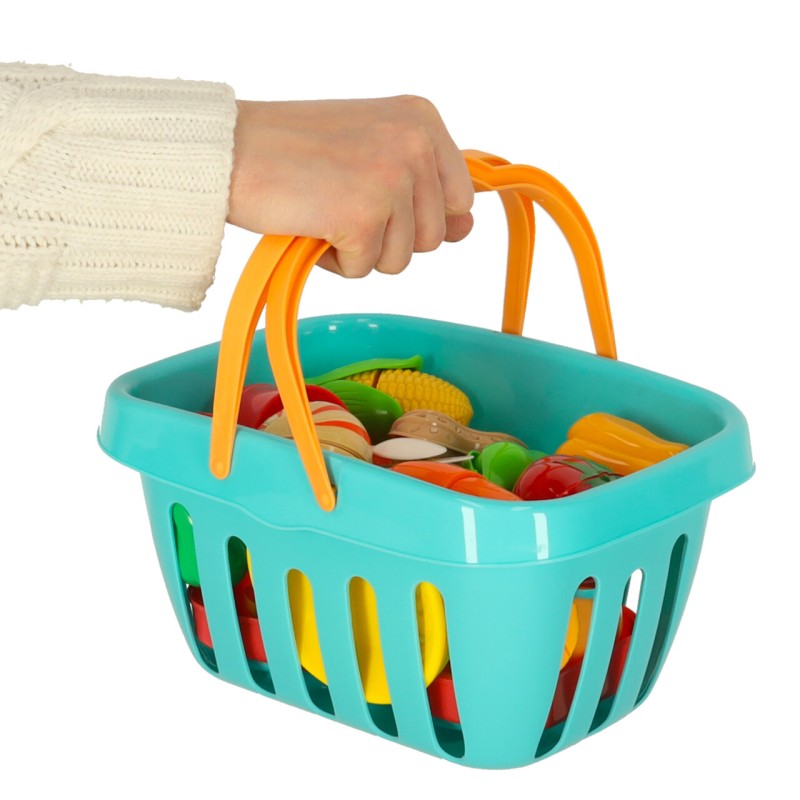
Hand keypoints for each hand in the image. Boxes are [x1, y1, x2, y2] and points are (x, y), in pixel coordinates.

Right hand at [227, 96, 473, 276]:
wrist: (229, 152)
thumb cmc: (291, 150)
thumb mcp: (371, 151)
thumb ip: (424, 188)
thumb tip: (467, 227)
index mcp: (423, 120)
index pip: (460, 199)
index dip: (419, 216)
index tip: (378, 199)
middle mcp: (416, 144)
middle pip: (431, 237)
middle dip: (387, 236)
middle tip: (340, 200)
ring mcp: (393, 179)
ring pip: (400, 260)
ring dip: (360, 250)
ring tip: (324, 211)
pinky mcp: (364, 216)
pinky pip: (364, 270)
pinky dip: (334, 260)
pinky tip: (311, 224)